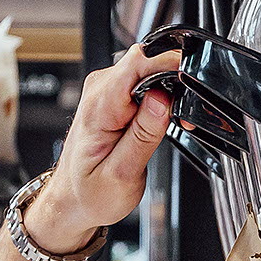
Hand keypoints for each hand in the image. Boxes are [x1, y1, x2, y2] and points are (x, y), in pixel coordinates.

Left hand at [26, 43, 181, 251]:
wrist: (73, 199)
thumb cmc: (92, 193)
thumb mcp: (123, 173)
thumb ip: (144, 134)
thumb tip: (163, 98)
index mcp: (98, 108)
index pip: (138, 64)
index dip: (168, 67)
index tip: (187, 87)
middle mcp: (98, 92)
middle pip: (145, 61)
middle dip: (171, 83)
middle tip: (178, 120)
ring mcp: (105, 90)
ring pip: (146, 69)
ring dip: (166, 91)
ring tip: (165, 127)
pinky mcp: (113, 94)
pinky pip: (142, 80)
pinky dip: (158, 97)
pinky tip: (156, 121)